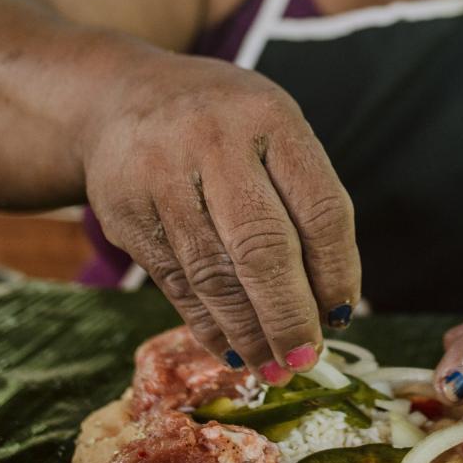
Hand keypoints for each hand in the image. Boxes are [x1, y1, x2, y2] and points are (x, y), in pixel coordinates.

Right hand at [82, 53, 359, 380]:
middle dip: (290, 316)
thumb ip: (302, 197)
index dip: (337, 271)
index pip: (320, 208)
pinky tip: (233, 347)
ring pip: (215, 276)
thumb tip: (333, 299)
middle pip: (264, 248)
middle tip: (306, 357)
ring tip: (274, 365)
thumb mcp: (271, 128)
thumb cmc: (220, 123)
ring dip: (250, 332)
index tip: (342, 312)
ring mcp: (163, 178)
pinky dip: (208, 325)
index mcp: (270, 118)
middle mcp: (215, 142)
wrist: (120, 97)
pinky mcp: (126, 214)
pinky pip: (176, 283)